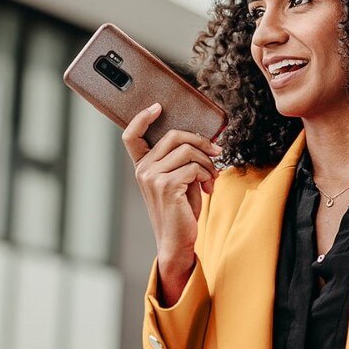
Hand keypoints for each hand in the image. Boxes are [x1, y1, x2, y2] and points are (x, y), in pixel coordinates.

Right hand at [121, 103, 221, 303]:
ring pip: (187, 150)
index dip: (142, 118)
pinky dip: (207, 175)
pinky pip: (194, 167)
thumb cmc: (180, 211)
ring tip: (212, 178)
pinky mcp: (166, 186)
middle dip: (201, 142)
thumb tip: (206, 142)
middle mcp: (143, 169)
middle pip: (174, 135)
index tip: (158, 107)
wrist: (177, 241)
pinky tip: (208, 188)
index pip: (131, 135)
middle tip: (217, 153)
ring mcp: (152, 177)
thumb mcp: (179, 180)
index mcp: (142, 166)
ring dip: (208, 162)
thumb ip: (182, 160)